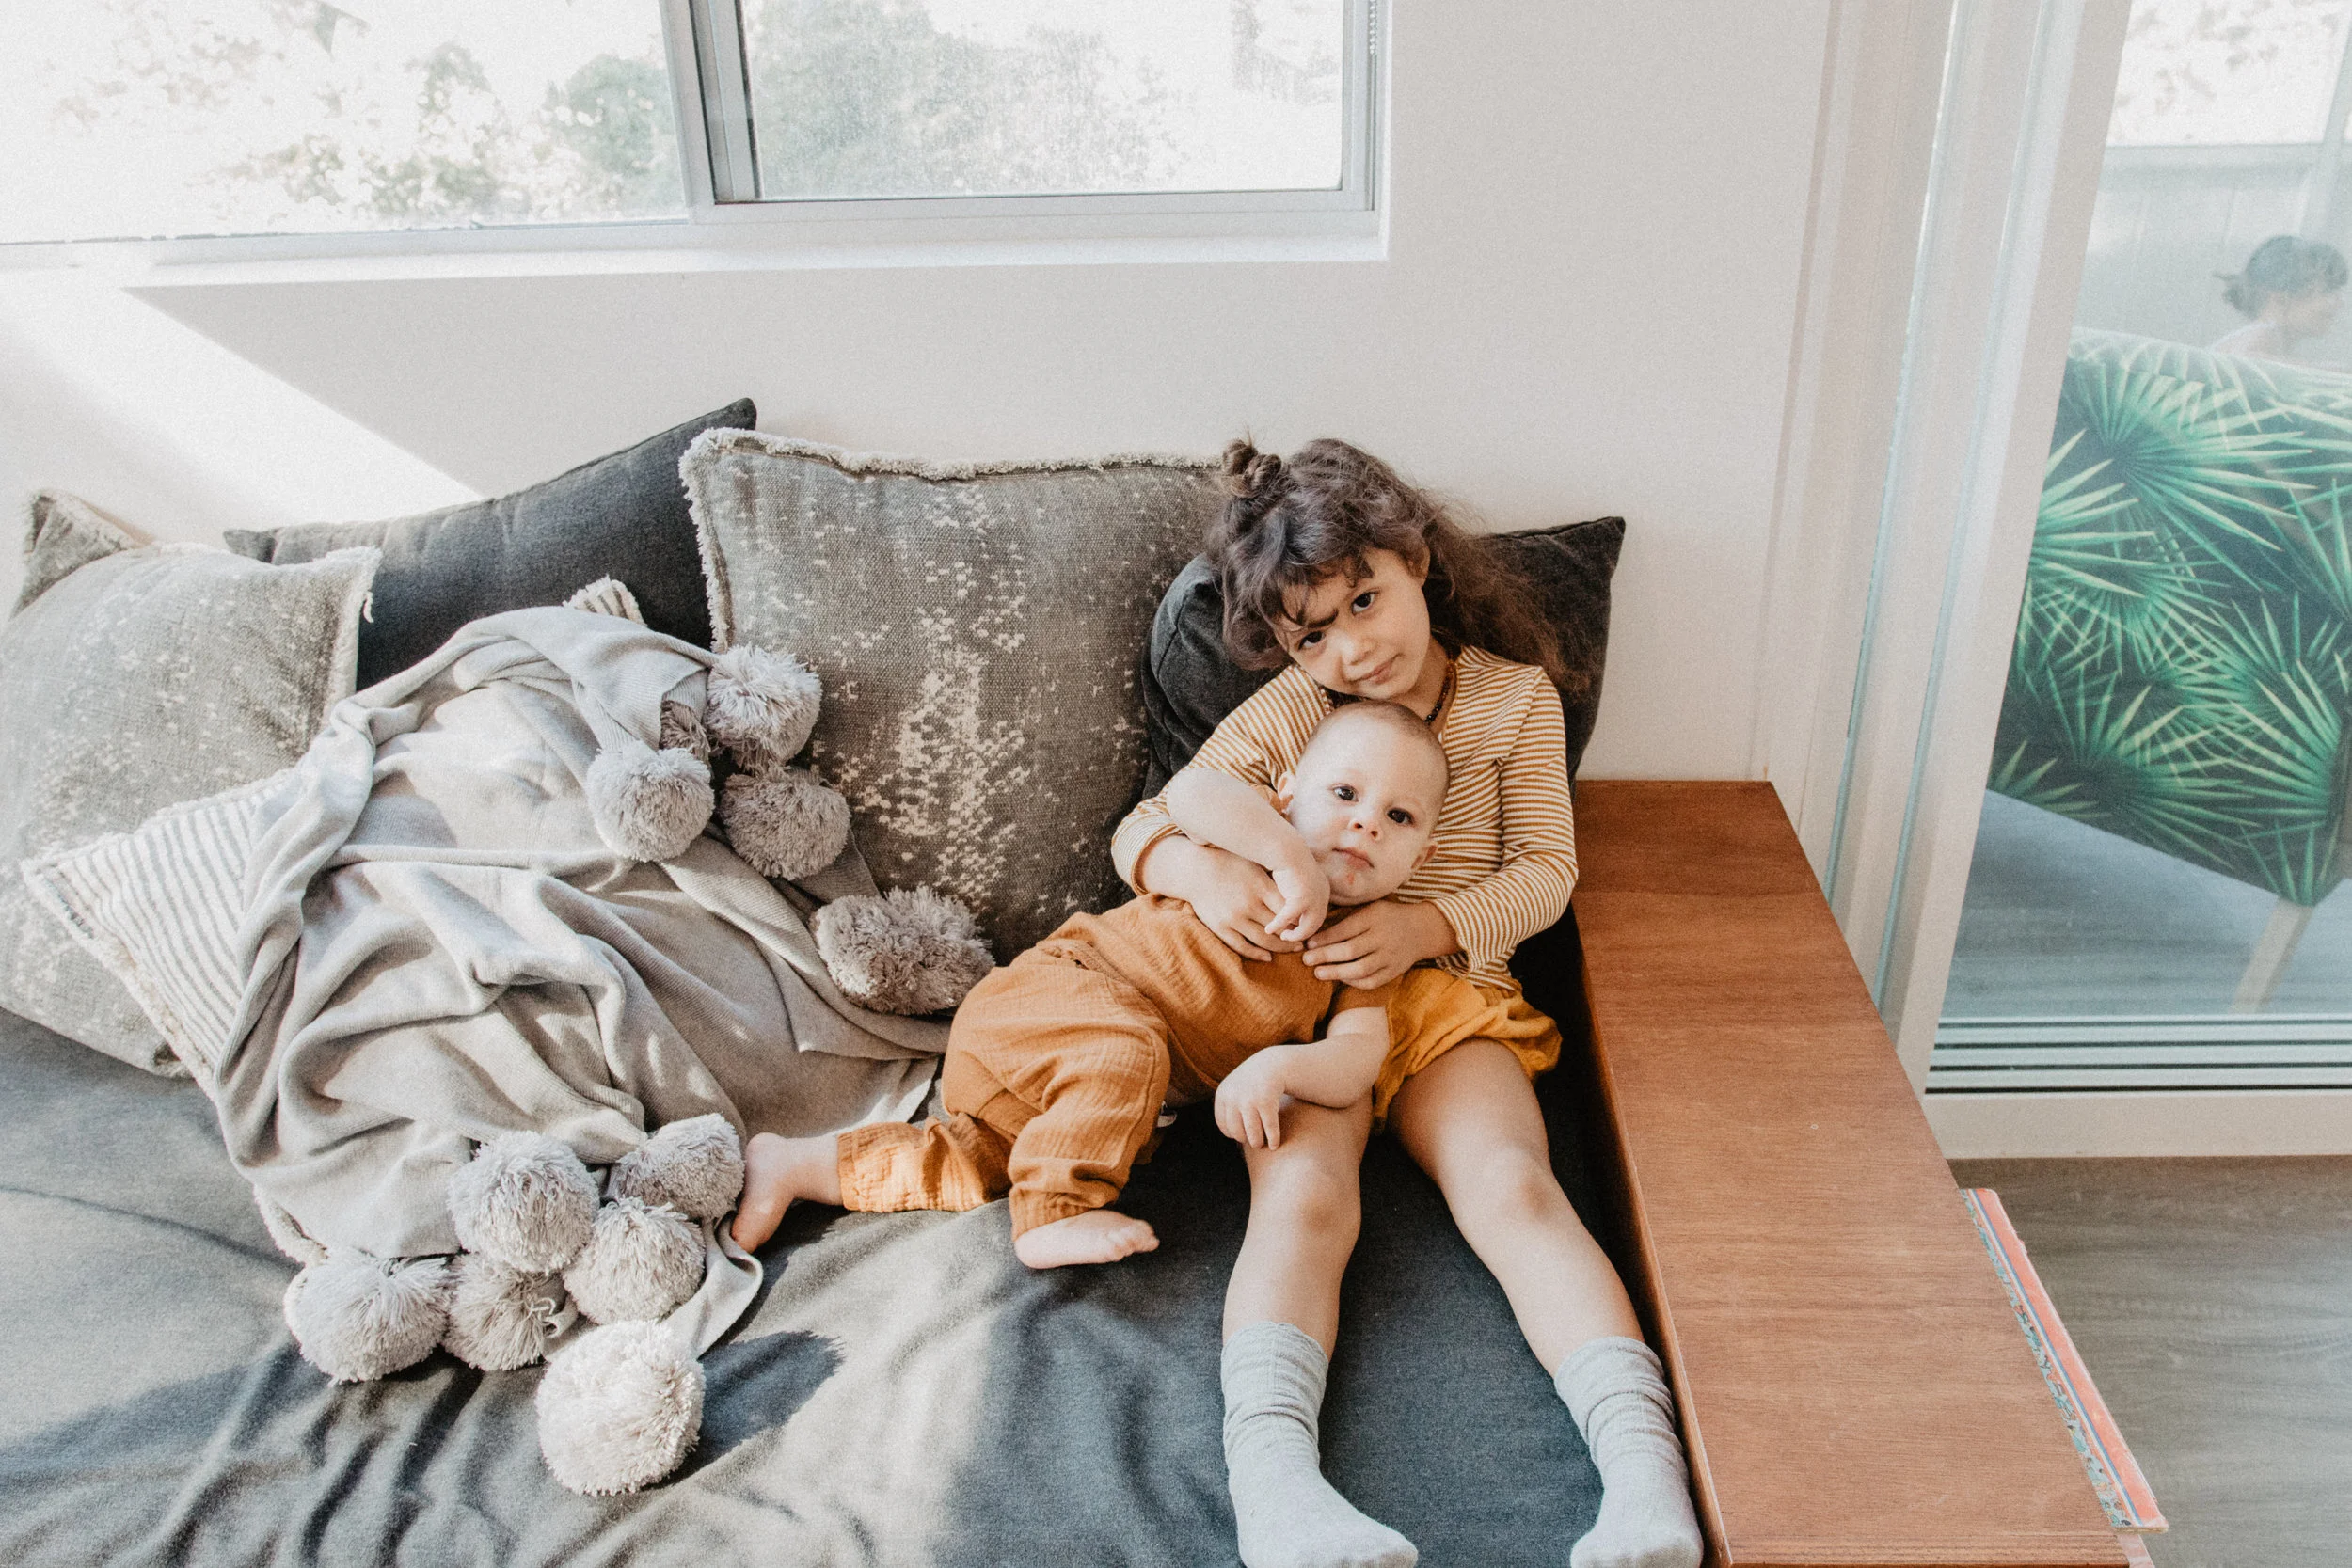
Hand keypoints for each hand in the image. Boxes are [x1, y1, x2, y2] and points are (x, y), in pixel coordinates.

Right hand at [1164, 841, 1304, 961]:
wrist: (1194, 870)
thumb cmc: (1228, 863)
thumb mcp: (1254, 865)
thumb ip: (1273, 880)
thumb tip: (1298, 891)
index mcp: (1260, 887)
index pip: (1287, 909)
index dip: (1300, 919)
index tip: (1307, 924)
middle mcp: (1249, 904)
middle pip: (1279, 927)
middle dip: (1294, 936)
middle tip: (1305, 941)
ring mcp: (1234, 918)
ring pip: (1264, 940)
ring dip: (1280, 948)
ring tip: (1291, 950)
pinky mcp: (1221, 927)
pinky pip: (1242, 946)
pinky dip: (1257, 954)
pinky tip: (1267, 957)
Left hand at [1214, 1052, 1292, 1148]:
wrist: (1272, 1064)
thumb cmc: (1251, 1083)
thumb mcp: (1234, 1090)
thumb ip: (1227, 1109)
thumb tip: (1227, 1134)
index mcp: (1222, 1095)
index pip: (1224, 1126)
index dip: (1234, 1134)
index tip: (1243, 1135)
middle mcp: (1233, 1098)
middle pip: (1237, 1132)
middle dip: (1246, 1139)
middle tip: (1255, 1142)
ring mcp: (1250, 1100)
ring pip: (1252, 1134)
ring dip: (1258, 1143)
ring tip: (1262, 1144)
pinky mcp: (1266, 1103)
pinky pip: (1269, 1129)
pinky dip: (1273, 1139)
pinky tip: (1275, 1145)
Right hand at [1264, 854, 1329, 945]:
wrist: (1285, 847)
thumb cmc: (1285, 859)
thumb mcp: (1294, 879)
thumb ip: (1295, 892)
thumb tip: (1289, 905)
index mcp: (1322, 890)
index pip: (1318, 915)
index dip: (1306, 925)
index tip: (1293, 930)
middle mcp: (1322, 896)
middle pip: (1315, 924)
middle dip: (1301, 934)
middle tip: (1285, 937)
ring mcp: (1314, 899)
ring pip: (1306, 926)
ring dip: (1293, 934)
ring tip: (1280, 936)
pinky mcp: (1301, 899)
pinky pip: (1289, 918)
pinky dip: (1278, 924)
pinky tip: (1269, 929)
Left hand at [1305, 900, 1456, 988]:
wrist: (1421, 929)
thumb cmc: (1386, 917)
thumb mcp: (1370, 909)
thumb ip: (1348, 919)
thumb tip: (1314, 931)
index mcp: (1374, 917)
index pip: (1345, 929)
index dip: (1325, 938)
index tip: (1308, 943)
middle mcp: (1383, 937)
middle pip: (1350, 951)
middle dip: (1325, 956)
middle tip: (1306, 960)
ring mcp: (1390, 956)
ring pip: (1360, 969)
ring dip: (1336, 973)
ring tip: (1318, 973)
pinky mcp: (1394, 971)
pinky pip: (1371, 981)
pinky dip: (1353, 982)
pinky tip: (1340, 979)